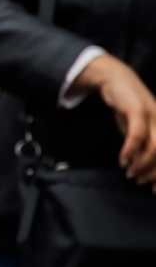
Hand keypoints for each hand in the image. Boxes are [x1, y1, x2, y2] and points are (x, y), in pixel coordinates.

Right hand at [72, 54, 155, 183]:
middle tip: (142, 182)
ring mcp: (153, 115)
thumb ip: (139, 143)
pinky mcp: (139, 110)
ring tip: (131, 174)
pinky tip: (123, 160)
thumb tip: (138, 164)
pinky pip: (137, 135)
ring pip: (155, 147)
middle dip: (154, 172)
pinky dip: (130, 150)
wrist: (114, 77)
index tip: (153, 188)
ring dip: (143, 164)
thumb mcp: (135, 126)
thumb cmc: (126, 104)